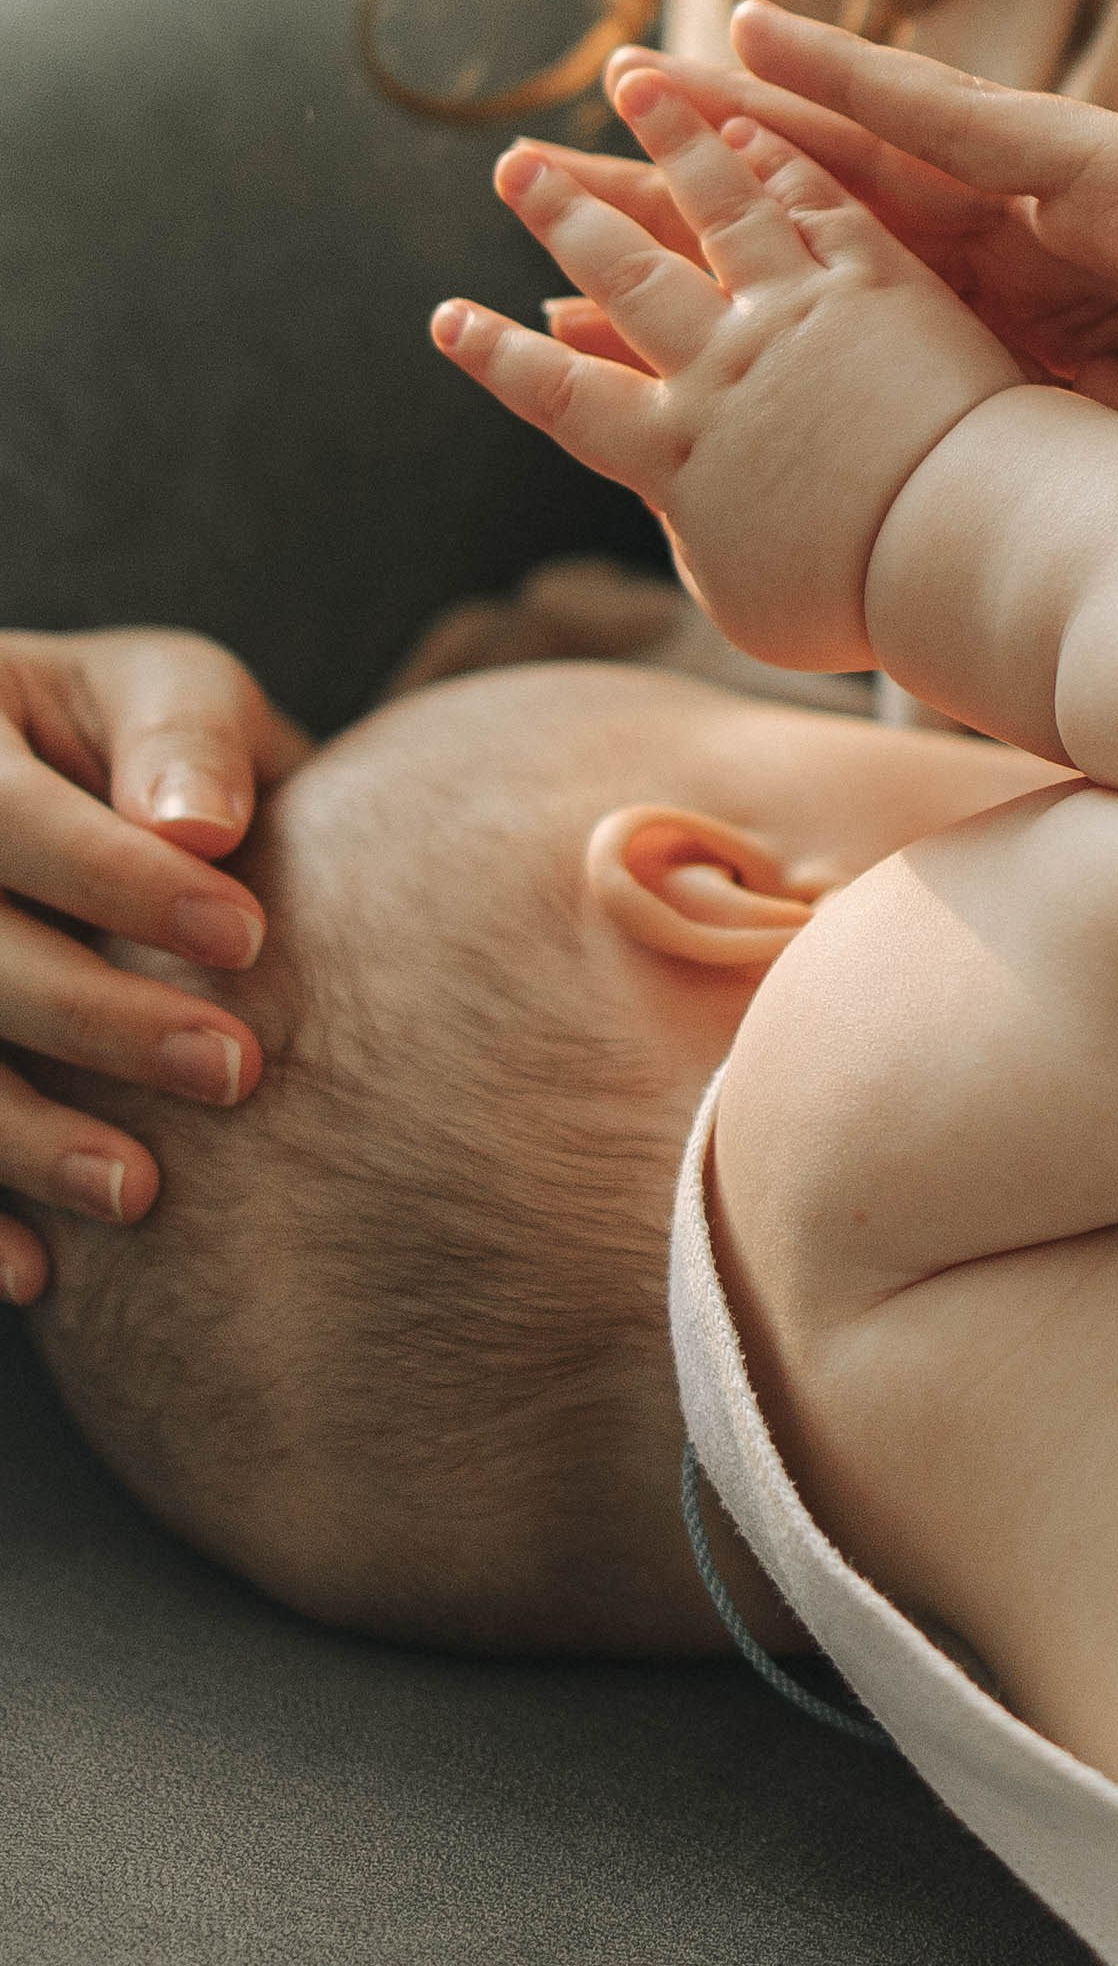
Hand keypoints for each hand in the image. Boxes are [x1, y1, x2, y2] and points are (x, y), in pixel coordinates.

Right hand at [0, 631, 308, 1305]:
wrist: (109, 810)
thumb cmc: (157, 746)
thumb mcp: (176, 694)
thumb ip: (188, 740)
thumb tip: (199, 826)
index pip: (7, 817)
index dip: (116, 880)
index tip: (246, 937)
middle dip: (91, 1017)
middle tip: (232, 1071)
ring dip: (22, 1135)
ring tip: (141, 1191)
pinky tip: (36, 1271)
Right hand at [431, 71, 1024, 670]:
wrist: (958, 551)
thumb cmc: (863, 603)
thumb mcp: (752, 601)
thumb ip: (702, 537)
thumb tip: (676, 505)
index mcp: (677, 457)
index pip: (565, 397)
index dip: (502, 358)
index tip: (446, 318)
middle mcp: (721, 369)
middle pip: (628, 275)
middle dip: (565, 215)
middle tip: (514, 164)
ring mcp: (799, 314)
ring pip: (719, 208)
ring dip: (669, 139)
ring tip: (629, 79)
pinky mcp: (878, 282)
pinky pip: (817, 205)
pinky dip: (777, 158)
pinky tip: (751, 118)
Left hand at [607, 4, 1117, 574]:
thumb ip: (1032, 508)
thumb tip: (913, 584)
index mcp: (1076, 349)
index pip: (881, 301)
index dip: (745, 288)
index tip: (609, 294)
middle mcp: (1093, 266)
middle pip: (869, 213)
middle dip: (719, 186)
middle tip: (569, 155)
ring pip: (916, 151)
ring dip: (768, 114)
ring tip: (633, 76)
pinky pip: (1008, 136)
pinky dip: (885, 92)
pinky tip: (769, 55)